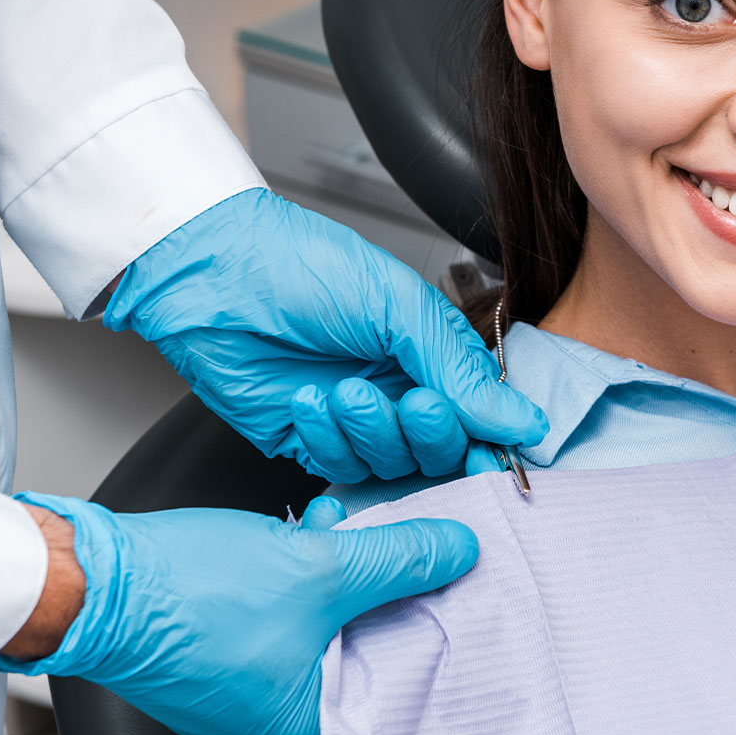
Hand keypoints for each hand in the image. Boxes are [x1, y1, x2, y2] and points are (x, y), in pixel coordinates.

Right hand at [0, 491, 476, 734]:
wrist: (90, 576)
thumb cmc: (186, 595)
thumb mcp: (319, 566)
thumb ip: (400, 559)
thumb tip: (459, 548)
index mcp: (309, 726)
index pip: (407, 691)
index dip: (445, 634)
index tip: (473, 588)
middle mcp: (281, 719)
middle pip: (376, 655)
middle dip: (401, 596)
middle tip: (433, 550)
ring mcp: (254, 684)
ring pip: (336, 627)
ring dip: (357, 576)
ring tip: (373, 530)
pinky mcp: (233, 646)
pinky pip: (299, 614)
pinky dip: (318, 575)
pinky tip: (327, 531)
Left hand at [106, 188, 545, 479]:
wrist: (213, 274)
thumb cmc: (303, 267)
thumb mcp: (397, 305)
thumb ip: (460, 368)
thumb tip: (522, 421)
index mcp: (429, 349)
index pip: (479, 411)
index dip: (488, 436)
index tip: (494, 452)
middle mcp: (398, 385)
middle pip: (441, 447)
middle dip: (431, 433)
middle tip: (414, 403)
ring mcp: (353, 417)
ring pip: (391, 463)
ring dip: (375, 433)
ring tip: (347, 390)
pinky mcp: (307, 440)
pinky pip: (339, 467)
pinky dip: (330, 442)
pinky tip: (310, 402)